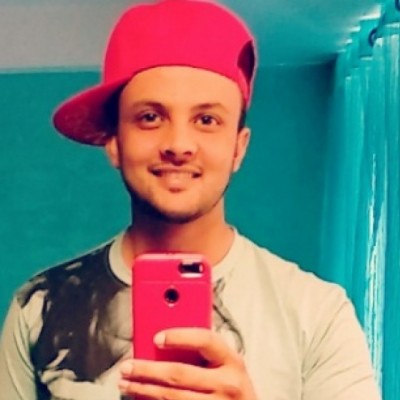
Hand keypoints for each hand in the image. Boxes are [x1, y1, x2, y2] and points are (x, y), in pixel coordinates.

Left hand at [118, 328, 256, 399]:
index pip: (205, 340)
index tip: (156, 337)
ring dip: (145, 390)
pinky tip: (142, 398)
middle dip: (148, 370)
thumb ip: (204, 351)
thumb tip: (166, 341)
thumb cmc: (233, 384)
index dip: (180, 336)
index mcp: (232, 360)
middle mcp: (227, 384)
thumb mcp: (226, 363)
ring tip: (127, 383)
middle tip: (127, 366)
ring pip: (172, 397)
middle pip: (179, 374)